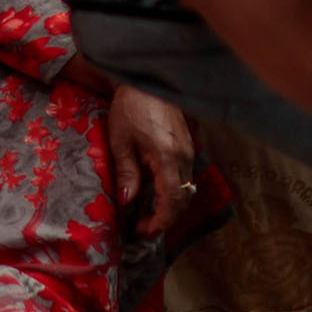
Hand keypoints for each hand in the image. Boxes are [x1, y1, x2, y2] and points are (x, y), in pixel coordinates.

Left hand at [105, 87, 194, 238]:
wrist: (146, 80)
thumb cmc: (131, 106)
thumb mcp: (121, 141)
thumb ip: (127, 173)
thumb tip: (128, 201)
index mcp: (168, 156)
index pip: (172, 199)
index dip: (161, 220)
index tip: (145, 231)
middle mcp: (185, 155)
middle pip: (184, 198)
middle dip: (166, 218)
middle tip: (144, 228)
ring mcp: (190, 149)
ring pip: (187, 188)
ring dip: (171, 206)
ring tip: (149, 215)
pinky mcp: (189, 144)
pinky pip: (186, 175)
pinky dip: (174, 191)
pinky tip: (157, 193)